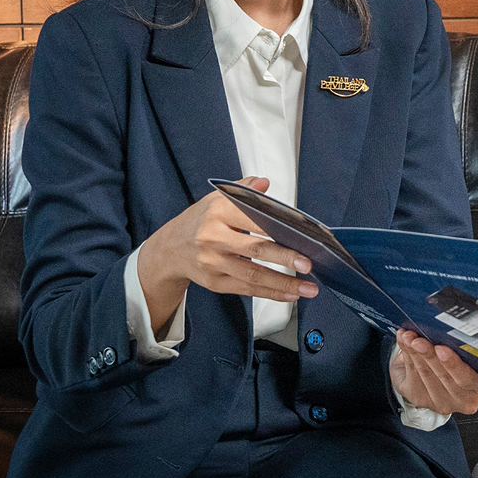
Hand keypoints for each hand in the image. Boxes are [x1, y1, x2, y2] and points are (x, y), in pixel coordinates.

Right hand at [136, 176, 317, 333]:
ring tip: (308, 287)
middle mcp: (213, 238)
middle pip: (255, 249)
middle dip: (284, 258)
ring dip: (283, 283)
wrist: (170, 248)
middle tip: (308, 263)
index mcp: (218, 212)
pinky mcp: (215, 282)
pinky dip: (270, 293)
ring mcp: (213, 263)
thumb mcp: (216, 199)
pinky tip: (290, 294)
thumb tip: (263, 183)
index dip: (278, 226)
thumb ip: (242, 190)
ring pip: (253, 274)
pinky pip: (247, 289)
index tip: (301, 233)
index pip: (253, 218)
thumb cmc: (201, 221)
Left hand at [390, 330, 477, 414]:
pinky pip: (412, 376)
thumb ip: (464, 346)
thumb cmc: (456, 358)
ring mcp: (441, 402)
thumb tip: (449, 326)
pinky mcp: (421, 399)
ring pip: (426, 375)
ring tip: (409, 337)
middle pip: (445, 378)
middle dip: (429, 356)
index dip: (454, 365)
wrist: (433, 371)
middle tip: (419, 341)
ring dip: (414, 353)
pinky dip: (406, 355)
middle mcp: (463, 398)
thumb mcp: (468, 353)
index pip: (469, 378)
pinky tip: (404, 342)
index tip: (442, 349)